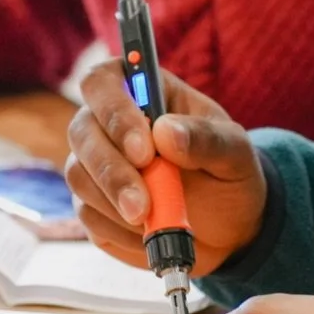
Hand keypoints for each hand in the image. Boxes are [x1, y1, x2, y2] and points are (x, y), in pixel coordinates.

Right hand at [64, 62, 266, 274]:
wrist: (228, 226)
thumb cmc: (229, 173)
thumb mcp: (234, 152)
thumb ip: (205, 138)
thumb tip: (166, 132)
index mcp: (142, 90)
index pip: (102, 81)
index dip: (114, 111)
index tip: (144, 149)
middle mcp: (108, 121)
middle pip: (81, 130)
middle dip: (111, 171)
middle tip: (143, 206)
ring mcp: (95, 163)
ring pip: (78, 175)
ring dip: (115, 204)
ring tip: (157, 221)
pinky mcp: (92, 204)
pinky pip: (87, 215)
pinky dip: (118, 230)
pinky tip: (149, 232)